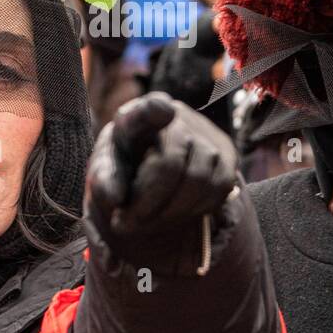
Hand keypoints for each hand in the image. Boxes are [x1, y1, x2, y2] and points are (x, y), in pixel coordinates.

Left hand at [87, 92, 237, 256]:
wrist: (149, 173)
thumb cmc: (121, 168)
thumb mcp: (104, 173)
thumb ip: (105, 180)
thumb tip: (116, 198)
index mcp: (136, 116)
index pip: (149, 109)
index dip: (157, 110)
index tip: (165, 112)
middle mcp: (176, 117)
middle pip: (170, 163)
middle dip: (147, 203)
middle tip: (125, 224)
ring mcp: (206, 134)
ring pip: (198, 180)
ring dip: (170, 212)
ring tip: (146, 223)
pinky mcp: (227, 156)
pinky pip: (218, 190)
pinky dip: (194, 210)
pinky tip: (172, 215)